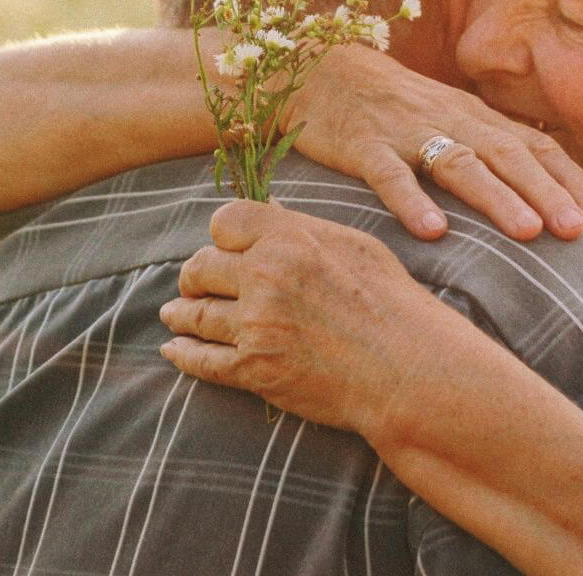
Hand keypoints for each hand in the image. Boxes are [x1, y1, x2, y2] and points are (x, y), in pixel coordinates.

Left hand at [159, 200, 454, 437]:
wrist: (409, 368)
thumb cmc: (393, 303)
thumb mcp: (354, 247)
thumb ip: (304, 229)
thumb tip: (271, 212)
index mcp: (289, 238)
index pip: (224, 222)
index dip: (221, 235)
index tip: (223, 247)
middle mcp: (265, 275)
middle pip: (201, 266)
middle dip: (195, 275)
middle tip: (193, 283)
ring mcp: (256, 324)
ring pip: (196, 314)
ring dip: (181, 314)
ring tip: (174, 314)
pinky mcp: (253, 369)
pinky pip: (202, 360)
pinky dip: (183, 355)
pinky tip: (174, 350)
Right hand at [285, 44, 582, 241]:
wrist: (321, 71)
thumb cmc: (395, 108)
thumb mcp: (450, 121)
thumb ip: (490, 151)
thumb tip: (542, 198)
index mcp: (476, 118)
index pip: (535, 146)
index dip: (570, 180)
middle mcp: (451, 121)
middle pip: (508, 155)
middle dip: (548, 192)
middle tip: (581, 231)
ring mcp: (407, 132)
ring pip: (460, 163)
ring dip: (497, 197)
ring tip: (528, 232)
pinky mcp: (363, 145)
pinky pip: (390, 173)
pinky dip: (411, 200)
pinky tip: (432, 231)